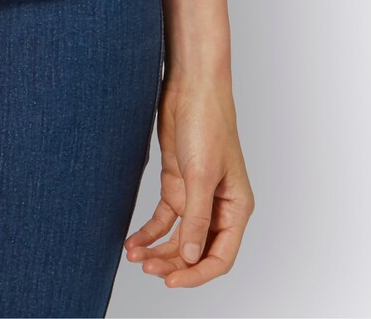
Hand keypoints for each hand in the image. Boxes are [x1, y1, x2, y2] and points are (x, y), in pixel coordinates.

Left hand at [123, 67, 253, 286]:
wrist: (190, 88)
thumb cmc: (208, 124)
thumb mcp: (201, 175)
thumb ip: (197, 218)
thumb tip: (193, 258)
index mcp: (236, 207)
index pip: (221, 256)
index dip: (197, 274)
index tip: (171, 281)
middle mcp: (218, 207)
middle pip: (197, 251)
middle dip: (173, 264)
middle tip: (147, 269)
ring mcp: (196, 197)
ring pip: (179, 239)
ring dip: (159, 251)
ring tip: (136, 257)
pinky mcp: (177, 185)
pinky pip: (165, 220)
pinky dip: (149, 232)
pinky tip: (133, 242)